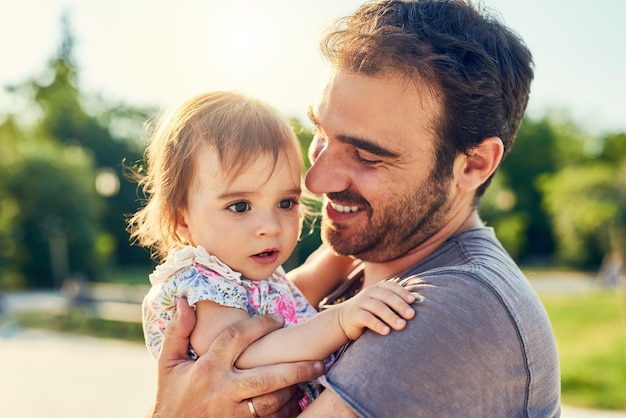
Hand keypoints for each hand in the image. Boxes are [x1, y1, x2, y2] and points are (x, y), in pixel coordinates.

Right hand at [150, 298, 324, 417]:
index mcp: (206, 369)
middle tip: (320, 360)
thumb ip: (178, 332)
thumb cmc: (172, 397)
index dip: (260, 325)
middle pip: (266, 377)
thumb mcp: (168, 364)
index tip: (279, 319)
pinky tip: (298, 401)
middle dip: (296, 368)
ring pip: (272, 402)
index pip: (237, 338)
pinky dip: (287, 412)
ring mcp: (232, 414)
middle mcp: (221, 391)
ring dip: (294, 390)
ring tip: (310, 378)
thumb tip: (185, 300)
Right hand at [338, 281, 416, 339]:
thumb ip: (395, 302)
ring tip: (402, 326)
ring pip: (377, 307)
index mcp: (378, 288)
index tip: (413, 301)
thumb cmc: (370, 313)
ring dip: (391, 316)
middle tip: (411, 315)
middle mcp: (369, 293)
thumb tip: (422, 304)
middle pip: (387, 296)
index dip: (402, 293)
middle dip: (400, 305)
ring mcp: (361, 303)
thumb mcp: (381, 304)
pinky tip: (386, 331)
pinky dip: (377, 324)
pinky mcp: (354, 315)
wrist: (343, 319)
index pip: (392, 286)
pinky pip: (366, 318)